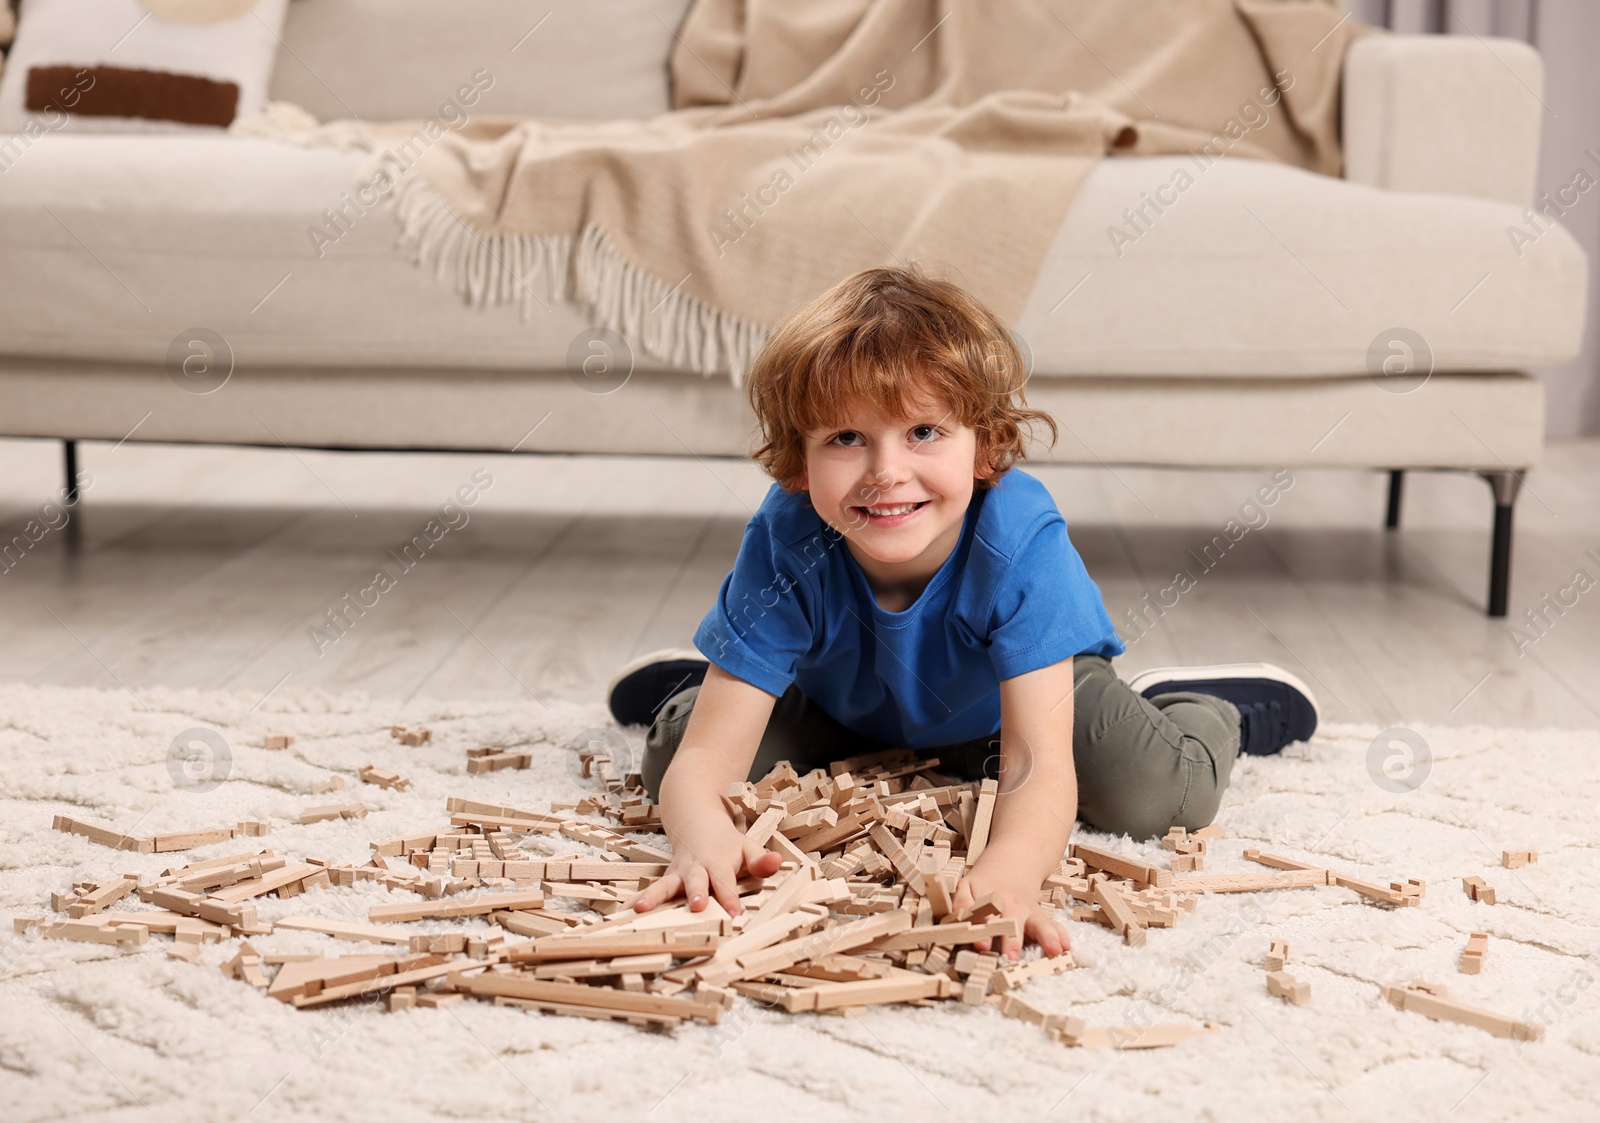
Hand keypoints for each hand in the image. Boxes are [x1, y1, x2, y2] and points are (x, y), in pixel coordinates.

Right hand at [623, 818, 781, 917]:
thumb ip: (761, 860)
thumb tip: (777, 863)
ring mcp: (677, 874)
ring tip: (640, 910)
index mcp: (718, 862)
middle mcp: (695, 868)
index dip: (730, 898)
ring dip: (654, 897)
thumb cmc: (726, 842)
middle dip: (694, 894)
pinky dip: (637, 900)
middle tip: (695, 907)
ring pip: (665, 886)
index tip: (734, 914)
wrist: (695, 819)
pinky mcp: (666, 880)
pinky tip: (623, 914)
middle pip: (694, 882)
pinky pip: (652, 891)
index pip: (725, 882)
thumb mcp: (747, 847)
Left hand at [952, 862, 1070, 961]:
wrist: (1014, 862)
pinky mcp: (1042, 917)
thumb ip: (962, 904)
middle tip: (1012, 957)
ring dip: (1046, 937)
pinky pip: (1053, 925)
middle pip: (1013, 923)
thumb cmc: (985, 882)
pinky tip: (1066, 947)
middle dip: (1013, 940)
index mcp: (990, 900)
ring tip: (1054, 950)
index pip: (985, 917)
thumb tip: (957, 923)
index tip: (982, 945)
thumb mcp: (967, 887)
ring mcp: (1029, 912)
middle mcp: (1012, 907)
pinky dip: (1061, 935)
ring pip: (1039, 923)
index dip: (982, 931)